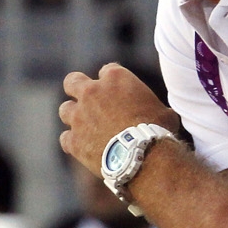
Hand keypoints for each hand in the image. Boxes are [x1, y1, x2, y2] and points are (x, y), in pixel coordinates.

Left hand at [59, 63, 180, 174]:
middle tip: (87, 101)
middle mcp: (92, 92)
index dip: (112, 83)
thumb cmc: (157, 132)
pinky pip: (65, 138)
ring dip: (74, 117)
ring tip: (86, 128)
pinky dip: (74, 142)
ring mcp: (79, 116)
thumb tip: (160, 115)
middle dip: (77, 89)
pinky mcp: (73, 140)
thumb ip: (150, 106)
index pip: (107, 71)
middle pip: (72, 81)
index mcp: (116, 77)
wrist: (143, 157)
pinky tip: (85, 148)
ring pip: (65, 110)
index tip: (117, 94)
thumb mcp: (162, 110)